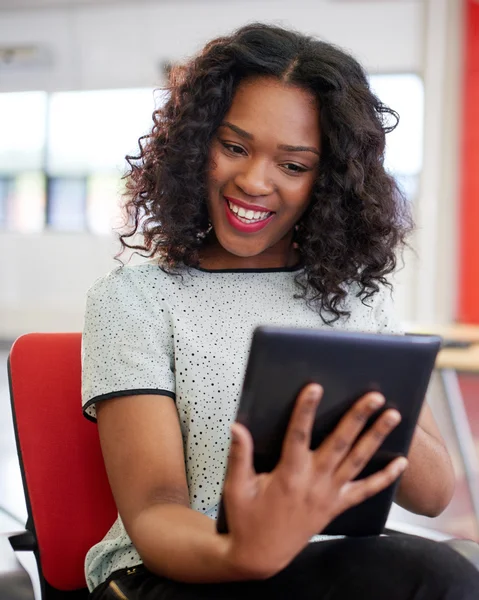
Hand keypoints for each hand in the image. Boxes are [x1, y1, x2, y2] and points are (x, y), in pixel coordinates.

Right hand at [222, 383, 406, 578]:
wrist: (261, 557)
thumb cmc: (247, 520)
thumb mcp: (237, 487)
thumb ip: (239, 455)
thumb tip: (237, 427)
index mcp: (288, 474)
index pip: (298, 434)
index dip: (306, 410)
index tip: (315, 387)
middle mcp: (313, 482)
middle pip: (339, 443)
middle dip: (357, 417)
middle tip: (374, 396)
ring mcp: (329, 495)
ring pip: (357, 461)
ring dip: (375, 437)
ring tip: (392, 416)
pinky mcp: (336, 507)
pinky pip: (365, 491)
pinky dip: (384, 478)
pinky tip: (400, 464)